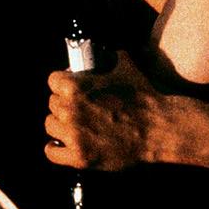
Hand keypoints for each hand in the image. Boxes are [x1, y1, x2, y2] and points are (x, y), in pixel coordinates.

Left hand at [45, 50, 168, 169]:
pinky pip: (52, 152)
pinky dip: (55, 148)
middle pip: (52, 103)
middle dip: (64, 104)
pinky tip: (62, 144)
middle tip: (78, 109)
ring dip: (60, 124)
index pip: (53, 81)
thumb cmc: (142, 97)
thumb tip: (105, 51)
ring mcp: (73, 135)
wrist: (158, 129)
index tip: (71, 88)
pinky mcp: (80, 157)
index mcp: (74, 86)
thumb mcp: (125, 67)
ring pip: (50, 125)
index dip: (63, 83)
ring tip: (73, 125)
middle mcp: (69, 110)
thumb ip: (110, 57)